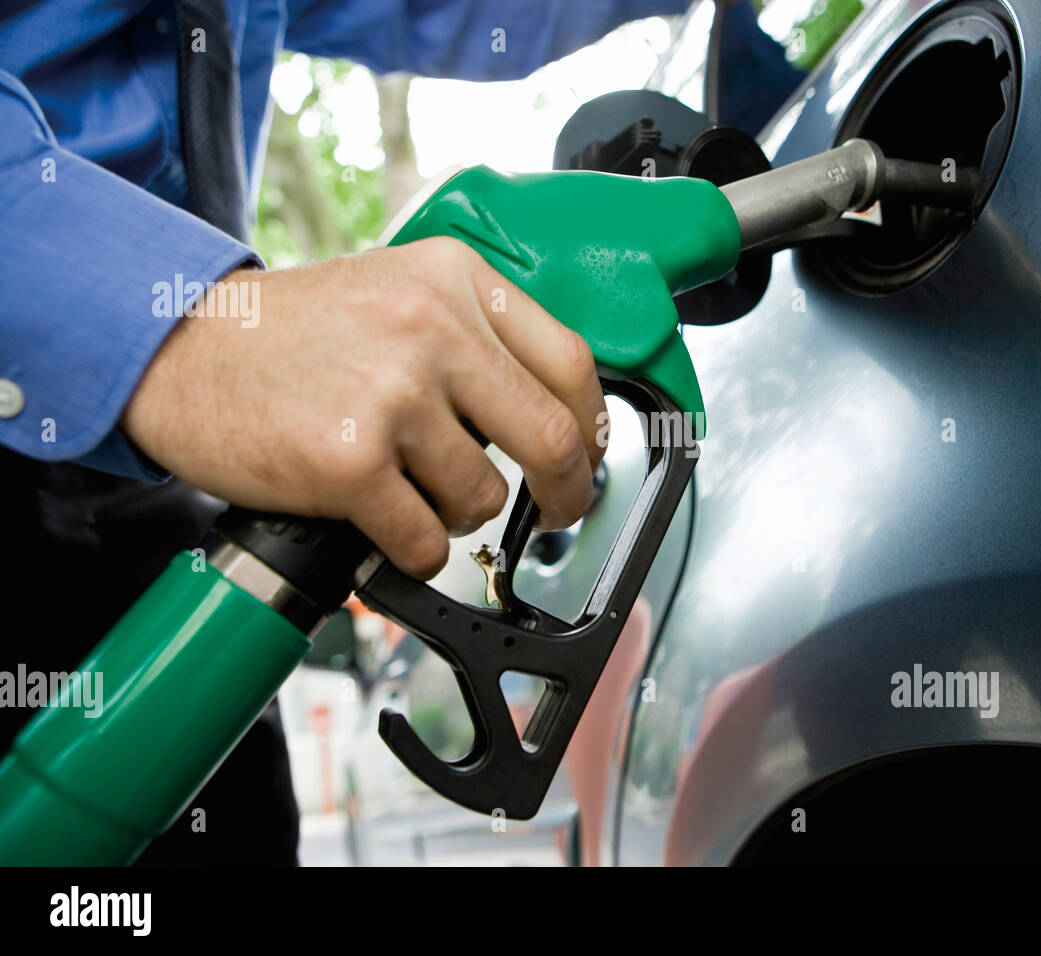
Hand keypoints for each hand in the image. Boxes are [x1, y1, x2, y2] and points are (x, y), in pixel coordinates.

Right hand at [122, 237, 606, 578]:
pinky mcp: (349, 458)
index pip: (571, 363)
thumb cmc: (290, 334)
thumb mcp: (397, 294)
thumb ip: (474, 338)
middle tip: (555, 514)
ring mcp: (392, 393)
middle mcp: (433, 327)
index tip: (586, 457)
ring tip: (414, 496)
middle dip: (566, 494)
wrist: (179, 350)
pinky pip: (424, 538)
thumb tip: (551, 418)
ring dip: (457, 515)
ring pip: (482, 496)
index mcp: (456, 280)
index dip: (592, 428)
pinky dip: (414, 550)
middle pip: (552, 437)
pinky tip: (386, 527)